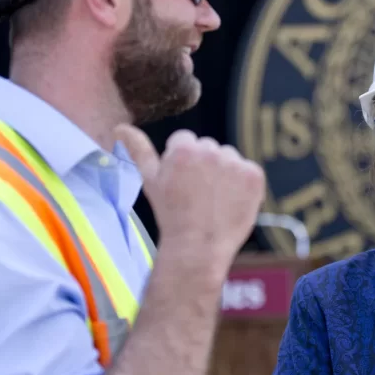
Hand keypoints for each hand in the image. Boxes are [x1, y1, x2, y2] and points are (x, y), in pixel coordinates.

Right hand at [115, 122, 265, 265]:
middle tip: (197, 194)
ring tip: (214, 199)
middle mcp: (210, 150)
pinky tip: (231, 202)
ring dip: (225, 173)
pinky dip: (244, 185)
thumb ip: (138, 150)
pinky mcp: (254, 176)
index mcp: (183, 147)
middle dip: (203, 165)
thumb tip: (120, 127)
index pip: (184, 140)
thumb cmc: (170, 214)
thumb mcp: (150, 181)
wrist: (198, 247)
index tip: (182, 183)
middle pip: (208, 147)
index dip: (182, 163)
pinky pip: (249, 171)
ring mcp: (235, 163)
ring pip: (229, 158)